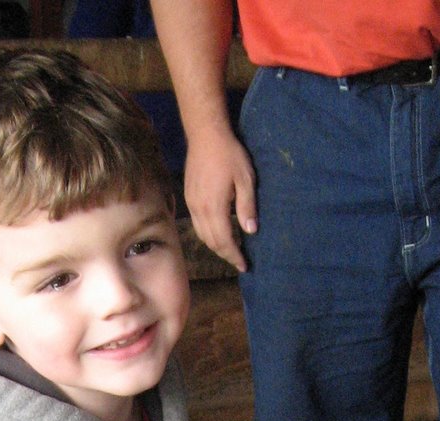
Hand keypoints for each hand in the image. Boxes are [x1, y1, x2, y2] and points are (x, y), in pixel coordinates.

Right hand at [184, 123, 257, 270]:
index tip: (245, 266)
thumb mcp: (245, 179)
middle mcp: (199, 210)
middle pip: (212, 242)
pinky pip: (197, 225)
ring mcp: (192, 204)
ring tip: (230, 250)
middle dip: (226, 255)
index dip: (235, 256)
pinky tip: (218, 233)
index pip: (224, 241)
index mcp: (215, 208)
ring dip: (216, 246)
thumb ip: (247, 206)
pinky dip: (208, 235)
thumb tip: (251, 231)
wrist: (205, 134)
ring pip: (202, 236)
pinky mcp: (188, 198)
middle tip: (239, 261)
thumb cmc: (229, 154)